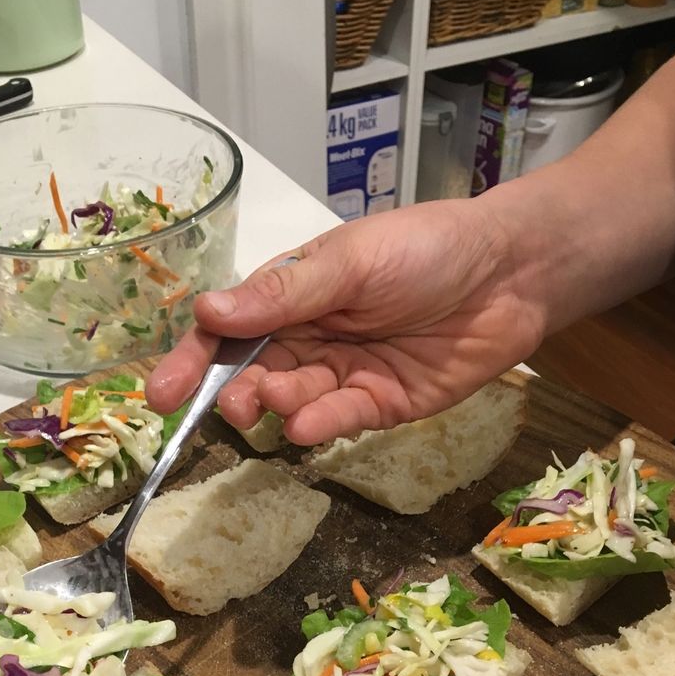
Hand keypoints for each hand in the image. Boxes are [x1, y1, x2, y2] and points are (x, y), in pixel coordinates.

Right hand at [145, 201, 545, 443]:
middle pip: (251, 374)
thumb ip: (282, 296)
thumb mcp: (350, 262)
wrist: (512, 274)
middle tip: (234, 406)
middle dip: (235, 392)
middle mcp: (309, 336)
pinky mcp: (379, 406)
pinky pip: (337, 420)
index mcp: (291, 294)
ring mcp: (342, 374)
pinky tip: (309, 424)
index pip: (227, 331)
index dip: (192, 362)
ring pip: (291, 401)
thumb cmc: (427, 250)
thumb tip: (206, 313)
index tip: (162, 395)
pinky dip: (319, 425)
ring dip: (279, 405)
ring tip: (283, 400)